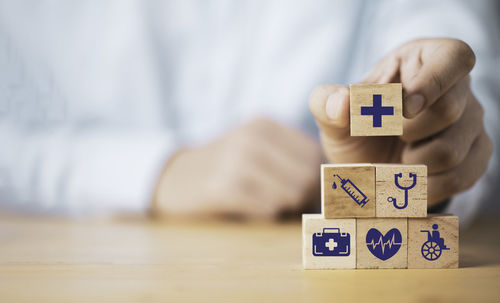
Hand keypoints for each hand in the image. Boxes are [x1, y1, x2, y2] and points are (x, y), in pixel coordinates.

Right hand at [153, 118, 321, 219]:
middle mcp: (250, 138)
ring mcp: (234, 161)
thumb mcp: (254, 147)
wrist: (176, 178)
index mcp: (263, 125)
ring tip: (270, 205)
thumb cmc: (226, 167)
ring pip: (290, 195)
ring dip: (285, 208)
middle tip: (290, 204)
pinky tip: (252, 209)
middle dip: (305, 197)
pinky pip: (266, 210)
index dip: (317, 179)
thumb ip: (290, 159)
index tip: (305, 191)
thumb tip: (330, 185)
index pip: (314, 155)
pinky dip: (265, 215)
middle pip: (307, 176)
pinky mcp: (221, 189)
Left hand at [309, 38, 491, 206]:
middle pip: (449, 109)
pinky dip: (423, 186)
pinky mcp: (476, 155)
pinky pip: (459, 178)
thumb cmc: (355, 128)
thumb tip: (341, 101)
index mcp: (423, 60)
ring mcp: (471, 122)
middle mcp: (457, 88)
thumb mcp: (333, 114)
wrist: (370, 167)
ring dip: (410, 163)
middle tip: (387, 134)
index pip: (453, 57)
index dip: (432, 82)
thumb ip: (328, 103)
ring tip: (396, 156)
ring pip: (452, 150)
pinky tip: (408, 179)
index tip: (404, 108)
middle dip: (406, 132)